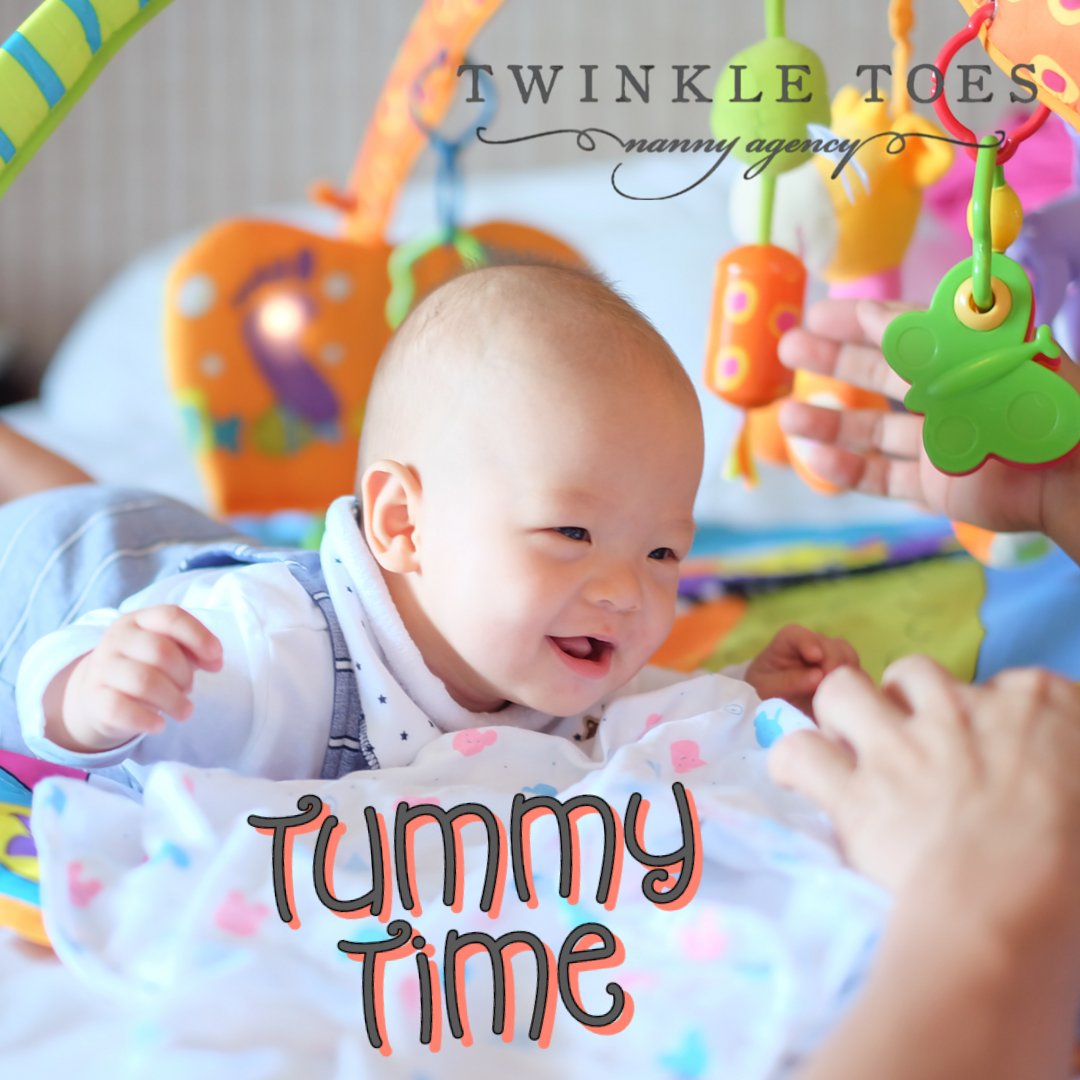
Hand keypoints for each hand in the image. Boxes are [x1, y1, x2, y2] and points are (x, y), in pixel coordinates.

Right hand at [47, 605, 222, 752]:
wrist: (95, 694)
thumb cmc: (143, 667)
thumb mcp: (167, 651)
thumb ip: (194, 650)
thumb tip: (215, 661)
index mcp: (138, 620)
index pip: (171, 617)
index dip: (199, 636)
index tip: (217, 659)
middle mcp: (117, 639)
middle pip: (161, 651)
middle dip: (185, 674)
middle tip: (190, 689)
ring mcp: (102, 668)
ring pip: (144, 681)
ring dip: (174, 700)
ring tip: (184, 710)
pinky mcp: (95, 699)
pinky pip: (121, 709)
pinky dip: (147, 720)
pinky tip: (160, 724)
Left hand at [744, 623, 858, 716]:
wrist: (772, 706)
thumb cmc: (764, 690)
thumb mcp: (766, 688)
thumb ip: (788, 681)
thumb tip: (818, 677)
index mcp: (788, 642)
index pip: (798, 635)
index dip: (809, 642)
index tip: (815, 656)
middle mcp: (815, 647)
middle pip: (833, 646)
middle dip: (835, 662)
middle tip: (831, 683)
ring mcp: (832, 661)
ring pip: (850, 659)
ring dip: (848, 675)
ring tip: (841, 695)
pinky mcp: (845, 679)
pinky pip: (859, 679)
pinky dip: (858, 688)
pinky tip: (851, 702)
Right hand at [776, 298, 1079, 553]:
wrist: (1064, 475)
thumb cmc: (1029, 404)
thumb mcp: (978, 353)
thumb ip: (927, 334)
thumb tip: (875, 313)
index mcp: (962, 359)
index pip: (903, 332)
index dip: (860, 320)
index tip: (820, 311)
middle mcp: (947, 397)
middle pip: (879, 375)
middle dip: (832, 360)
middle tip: (788, 347)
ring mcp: (937, 445)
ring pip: (870, 430)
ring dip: (827, 420)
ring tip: (784, 412)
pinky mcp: (933, 487)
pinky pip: (881, 478)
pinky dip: (845, 470)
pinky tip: (813, 457)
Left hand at [778, 659, 1079, 1079]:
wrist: (1016, 911)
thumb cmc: (1074, 869)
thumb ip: (1056, 764)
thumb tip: (1041, 776)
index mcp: (1035, 704)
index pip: (1000, 686)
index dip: (979, 718)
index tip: (982, 751)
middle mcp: (958, 709)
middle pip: (912, 673)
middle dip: (902, 702)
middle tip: (908, 744)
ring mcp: (899, 744)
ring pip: (842, 688)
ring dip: (839, 713)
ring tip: (847, 744)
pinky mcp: (854, 787)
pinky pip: (798, 751)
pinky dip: (792, 762)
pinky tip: (798, 776)